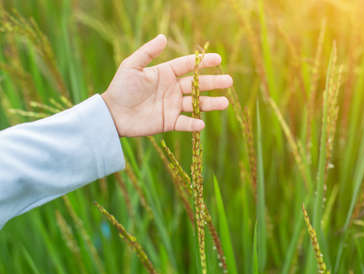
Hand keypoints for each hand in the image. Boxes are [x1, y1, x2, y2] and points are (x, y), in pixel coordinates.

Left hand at [101, 34, 231, 136]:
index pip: (188, 66)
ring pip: (196, 104)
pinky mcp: (169, 122)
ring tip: (225, 103)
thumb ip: (148, 52)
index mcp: (166, 74)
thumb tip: (163, 37)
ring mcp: (172, 106)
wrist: (112, 113)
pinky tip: (201, 124)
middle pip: (197, 85)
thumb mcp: (132, 66)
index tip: (218, 59)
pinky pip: (184, 123)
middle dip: (213, 83)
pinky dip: (193, 124)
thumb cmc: (121, 87)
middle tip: (229, 81)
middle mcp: (173, 89)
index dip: (203, 62)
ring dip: (210, 103)